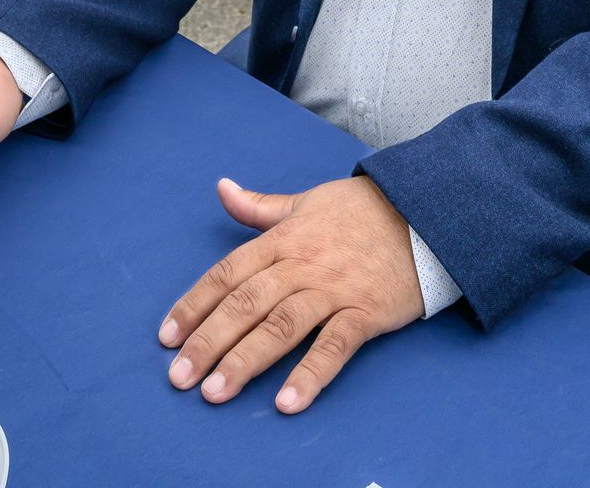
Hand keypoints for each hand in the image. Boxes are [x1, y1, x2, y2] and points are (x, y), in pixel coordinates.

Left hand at [158, 175, 423, 413]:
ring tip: (216, 392)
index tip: (167, 336)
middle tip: (179, 377)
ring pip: (281, 326)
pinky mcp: (365, 312)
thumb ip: (260, 206)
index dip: (195, 305)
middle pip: (246, 304)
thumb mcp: (305, 202)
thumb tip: (222, 188)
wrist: (421, 212)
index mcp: (282, 239)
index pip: (228, 274)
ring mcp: (333, 289)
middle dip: (209, 341)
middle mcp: (301, 264)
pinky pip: (335, 346)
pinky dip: (311, 373)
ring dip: (246, 360)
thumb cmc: (359, 211)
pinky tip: (287, 401)